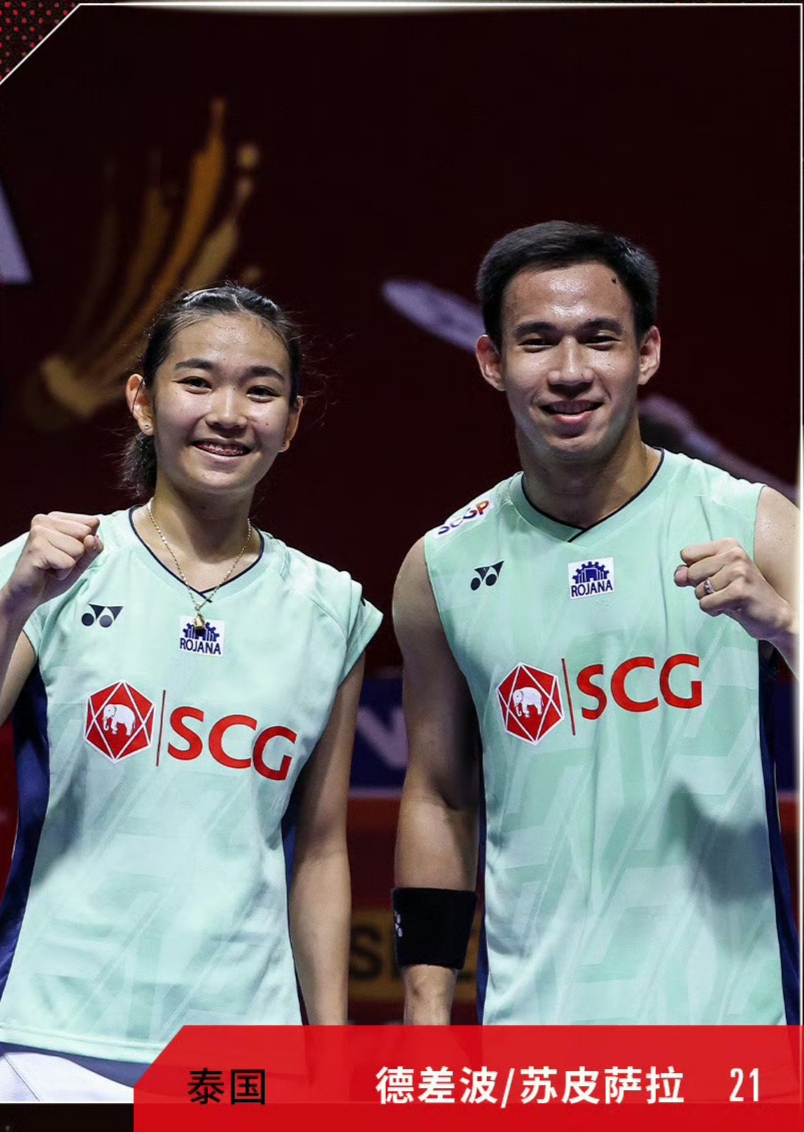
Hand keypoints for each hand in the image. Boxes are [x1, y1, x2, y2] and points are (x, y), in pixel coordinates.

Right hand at [1, 512, 102, 618]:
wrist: (28, 594)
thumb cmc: (52, 575)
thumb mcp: (81, 561)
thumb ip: (93, 548)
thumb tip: (93, 538)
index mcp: (56, 518)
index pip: (92, 522)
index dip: (86, 544)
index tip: (66, 552)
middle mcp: (45, 520)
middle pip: (86, 534)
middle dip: (78, 555)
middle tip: (57, 561)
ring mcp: (39, 533)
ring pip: (79, 549)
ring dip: (69, 565)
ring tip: (52, 566)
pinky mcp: (37, 549)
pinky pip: (68, 563)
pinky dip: (62, 573)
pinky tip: (47, 572)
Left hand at [674, 538, 794, 645]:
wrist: (773, 613)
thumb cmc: (740, 594)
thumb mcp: (714, 579)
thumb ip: (692, 573)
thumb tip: (678, 576)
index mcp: (727, 545)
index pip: (686, 554)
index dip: (693, 571)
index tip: (714, 577)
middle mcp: (734, 553)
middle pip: (691, 572)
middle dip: (701, 588)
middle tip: (724, 591)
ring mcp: (738, 571)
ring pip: (698, 590)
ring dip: (710, 600)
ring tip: (729, 599)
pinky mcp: (739, 590)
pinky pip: (706, 604)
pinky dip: (713, 610)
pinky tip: (731, 607)